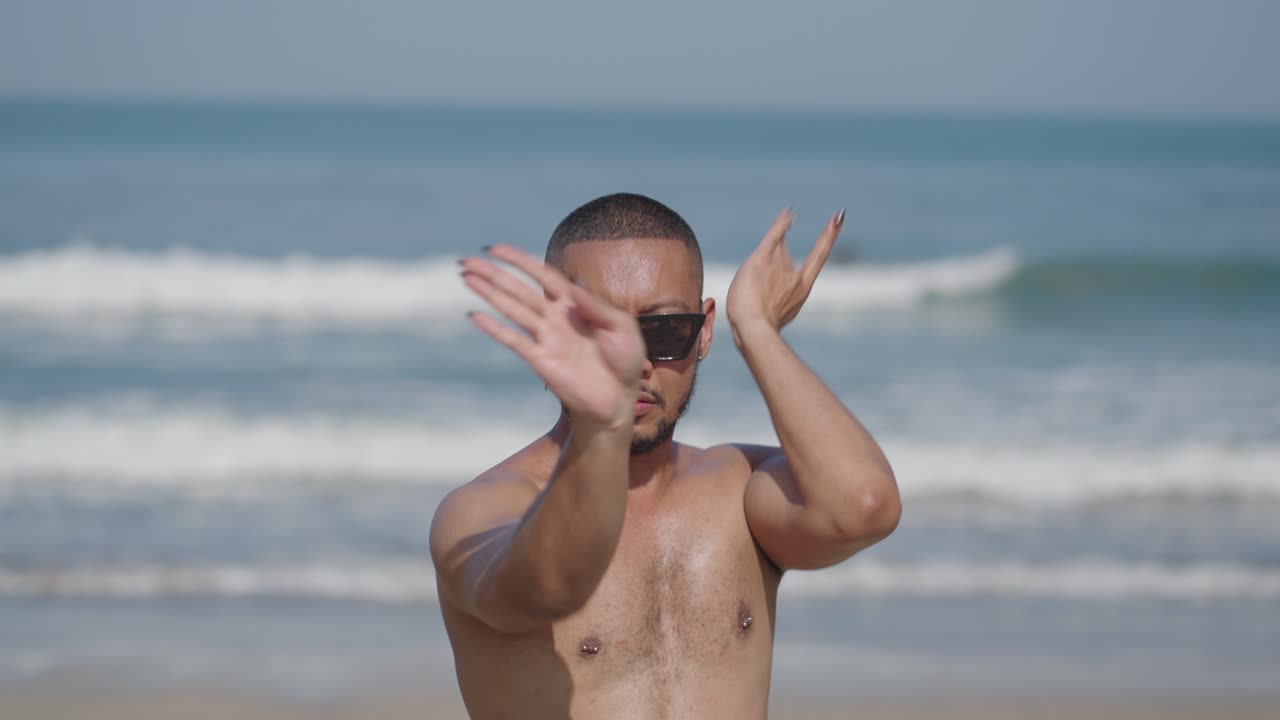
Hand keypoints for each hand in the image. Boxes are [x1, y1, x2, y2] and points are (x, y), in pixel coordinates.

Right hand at [460, 245, 644, 428]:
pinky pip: (513, 340)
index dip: (519, 260)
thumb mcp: (622, 326)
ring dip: (488, 293)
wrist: (619, 398)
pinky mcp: (540, 360)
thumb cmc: (625, 359)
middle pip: (519, 288)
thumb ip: (597, 306)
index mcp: (575, 303)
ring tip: (466, 277)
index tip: (495, 249)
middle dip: (493, 273)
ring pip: (511, 309)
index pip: (542, 275)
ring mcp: (545, 337)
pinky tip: (475, 315)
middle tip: (466, 259)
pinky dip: (494, 328)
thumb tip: (573, 286)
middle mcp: (555, 317)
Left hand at [726, 208, 842, 344]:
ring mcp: (780, 264)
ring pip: (771, 250)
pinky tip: (790, 212)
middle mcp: (795, 273)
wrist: (753, 329)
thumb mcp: (772, 310)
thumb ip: (778, 286)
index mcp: (802, 289)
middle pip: (783, 253)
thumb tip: (780, 259)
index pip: (819, 256)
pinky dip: (782, 222)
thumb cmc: (756, 325)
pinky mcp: (762, 259)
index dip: (828, 236)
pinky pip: (774, 235)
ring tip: (752, 288)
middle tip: (758, 292)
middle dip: (769, 265)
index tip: (838, 217)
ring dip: (761, 263)